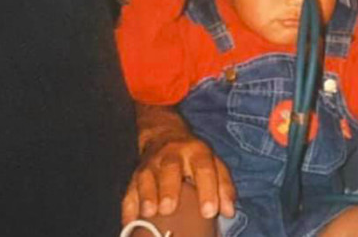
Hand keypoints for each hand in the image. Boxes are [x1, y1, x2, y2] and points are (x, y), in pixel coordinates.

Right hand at [121, 106, 235, 224]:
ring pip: (146, 177)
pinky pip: (129, 190)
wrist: (164, 134)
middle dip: (169, 189)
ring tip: (149, 213)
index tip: (210, 212)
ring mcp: (150, 164)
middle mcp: (172, 155)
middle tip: (169, 209)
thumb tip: (229, 212)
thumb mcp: (214, 163)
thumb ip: (224, 186)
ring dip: (147, 195)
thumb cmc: (194, 157)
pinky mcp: (135, 175)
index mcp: (196, 152)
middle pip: (170, 169)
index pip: (204, 168)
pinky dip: (128, 207)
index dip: (208, 190)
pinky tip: (130, 222)